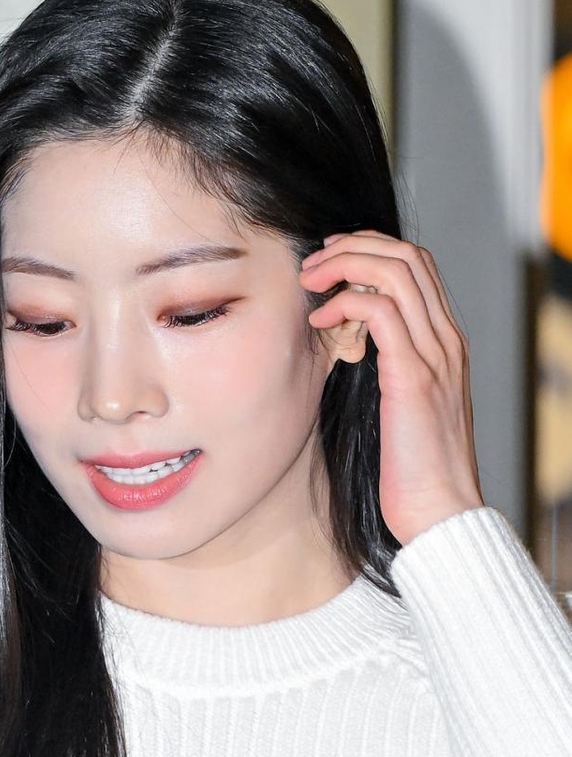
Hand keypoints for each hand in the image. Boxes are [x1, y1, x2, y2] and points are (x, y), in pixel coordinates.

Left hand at [300, 230, 483, 545]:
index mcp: (445, 343)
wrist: (440, 510)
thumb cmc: (413, 467)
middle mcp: (446, 340)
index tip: (330, 260)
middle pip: (408, 255)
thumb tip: (348, 338)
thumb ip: (389, 364)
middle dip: (353, 246)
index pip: (418, 265)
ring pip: (395, 272)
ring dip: (344, 266)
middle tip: (313, 264)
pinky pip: (381, 313)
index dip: (371, 249)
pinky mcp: (414, 377)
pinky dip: (345, 304)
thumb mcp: (402, 403)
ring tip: (310, 282)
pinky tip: (319, 321)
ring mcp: (435, 355)